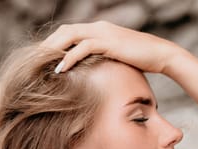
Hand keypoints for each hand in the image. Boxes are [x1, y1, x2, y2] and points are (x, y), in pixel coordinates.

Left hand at [40, 21, 182, 73]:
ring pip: (70, 35)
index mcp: (100, 29)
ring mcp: (104, 32)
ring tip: (41, 65)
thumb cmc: (143, 60)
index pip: (70, 32)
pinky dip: (69, 57)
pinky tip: (60, 69)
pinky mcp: (110, 42)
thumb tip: (93, 72)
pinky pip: (83, 47)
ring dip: (54, 50)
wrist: (163, 55)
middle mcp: (99, 27)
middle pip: (65, 31)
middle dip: (48, 45)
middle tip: (35, 61)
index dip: (55, 44)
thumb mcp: (118, 58)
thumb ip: (104, 60)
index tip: (43, 59)